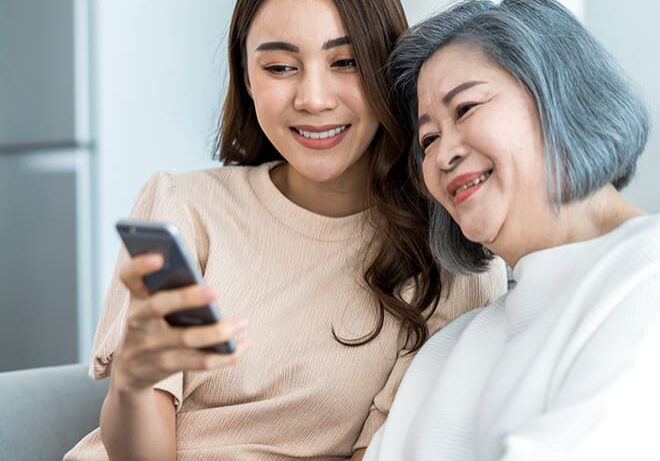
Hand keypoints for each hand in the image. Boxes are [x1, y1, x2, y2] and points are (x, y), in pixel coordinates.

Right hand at [111, 253, 246, 392]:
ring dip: (218, 331)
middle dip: (186, 297)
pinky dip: (225, 355)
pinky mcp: (165, 367)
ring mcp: (149, 346)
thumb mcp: (149, 306)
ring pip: (186, 338)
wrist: (130, 371)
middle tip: (215, 291)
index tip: (159, 257)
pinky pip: (200, 362)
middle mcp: (138, 321)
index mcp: (136, 298)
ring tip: (242, 322)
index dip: (140, 265)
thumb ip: (169, 289)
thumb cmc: (151, 325)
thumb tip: (208, 286)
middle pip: (158, 306)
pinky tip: (242, 345)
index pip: (128, 276)